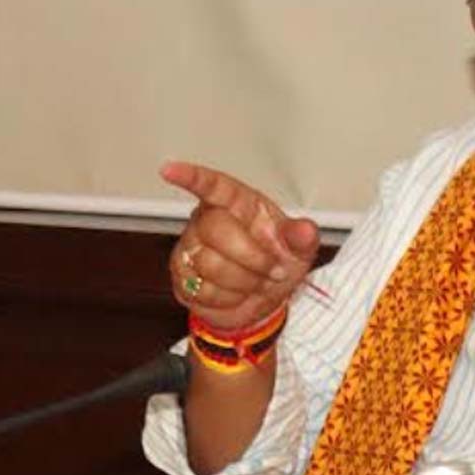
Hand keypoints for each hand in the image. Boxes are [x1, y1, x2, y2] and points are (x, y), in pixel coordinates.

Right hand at [162, 161, 319, 329]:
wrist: (265, 304)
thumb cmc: (278, 264)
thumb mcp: (299, 250)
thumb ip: (303, 237)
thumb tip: (305, 230)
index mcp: (238, 204)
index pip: (213, 186)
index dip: (191, 177)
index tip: (170, 170)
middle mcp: (208, 220)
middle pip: (216, 230)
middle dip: (252, 258)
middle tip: (273, 271)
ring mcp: (191, 248)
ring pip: (209, 264)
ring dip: (244, 282)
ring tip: (256, 282)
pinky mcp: (182, 277)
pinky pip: (202, 290)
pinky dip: (229, 298)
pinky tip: (237, 293)